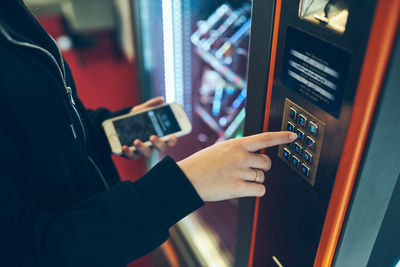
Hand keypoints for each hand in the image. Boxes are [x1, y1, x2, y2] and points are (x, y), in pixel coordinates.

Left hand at [121, 97, 177, 159]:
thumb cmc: (135, 120)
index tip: (173, 136)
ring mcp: (143, 150)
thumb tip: (161, 99)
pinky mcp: (132, 154)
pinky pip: (132, 156)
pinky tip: (124, 146)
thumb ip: (151, 105)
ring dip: (143, 148)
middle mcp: (154, 144)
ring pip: (148, 153)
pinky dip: (128, 152)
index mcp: (159, 134)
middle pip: (161, 148)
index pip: (170, 139)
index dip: (173, 139)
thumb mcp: (142, 111)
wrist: (118, 126)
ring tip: (136, 141)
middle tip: (153, 137)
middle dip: (159, 143)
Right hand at [177, 131, 296, 201]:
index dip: (281, 137)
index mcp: (236, 144)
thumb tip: (251, 150)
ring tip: (237, 179)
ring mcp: (239, 172)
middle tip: (247, 170)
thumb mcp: (219, 148)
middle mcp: (240, 156)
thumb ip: (237, 147)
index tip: (293, 137)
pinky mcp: (237, 188)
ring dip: (254, 180)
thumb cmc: (202, 163)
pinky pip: (259, 190)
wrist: (187, 178)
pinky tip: (242, 189)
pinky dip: (255, 191)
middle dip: (261, 168)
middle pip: (267, 163)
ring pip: (262, 177)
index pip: (264, 138)